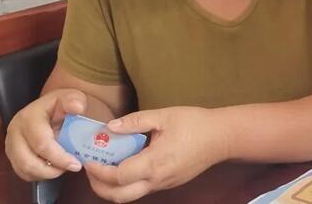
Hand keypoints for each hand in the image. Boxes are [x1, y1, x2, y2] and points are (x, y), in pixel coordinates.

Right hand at [5, 89, 85, 180]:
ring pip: (24, 170)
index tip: (76, 164)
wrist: (51, 107)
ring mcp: (11, 145)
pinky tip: (53, 168)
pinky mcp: (12, 155)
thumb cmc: (62, 104)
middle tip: (71, 168)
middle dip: (52, 170)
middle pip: (28, 162)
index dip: (59, 157)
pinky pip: (23, 173)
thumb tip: (77, 108)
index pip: (41, 144)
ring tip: (63, 167)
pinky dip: (39, 175)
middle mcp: (15, 132)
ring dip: (46, 173)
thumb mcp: (71, 97)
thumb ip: (74, 100)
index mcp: (29, 117)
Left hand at [83, 107, 221, 202]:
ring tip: (104, 167)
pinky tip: (126, 164)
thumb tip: (110, 127)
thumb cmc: (195, 123)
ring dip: (112, 187)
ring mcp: (164, 184)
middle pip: (119, 196)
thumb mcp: (164, 115)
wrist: (222, 137)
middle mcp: (157, 180)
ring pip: (129, 196)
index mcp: (154, 163)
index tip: (89, 158)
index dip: (99, 170)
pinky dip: (127, 183)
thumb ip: (135, 121)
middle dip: (99, 186)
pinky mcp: (168, 183)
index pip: (118, 176)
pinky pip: (142, 189)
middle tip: (90, 169)